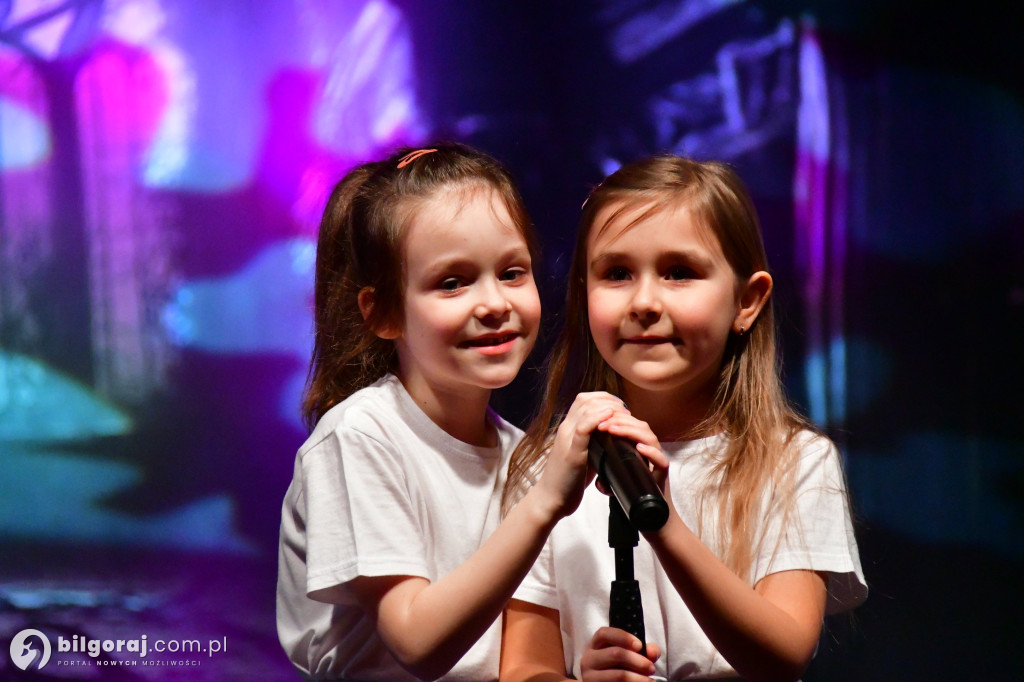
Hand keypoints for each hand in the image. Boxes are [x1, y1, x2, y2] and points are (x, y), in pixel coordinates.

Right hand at [533, 392, 629, 519]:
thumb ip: (594, 442)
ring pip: (585, 409)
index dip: (604, 398)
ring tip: (622, 415)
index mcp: (569, 429)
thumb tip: (614, 437)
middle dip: (609, 400)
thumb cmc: (569, 479)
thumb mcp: (584, 454)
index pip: (584, 400)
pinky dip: (597, 419)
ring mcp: (567, 439)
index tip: (620, 408)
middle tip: (625, 412)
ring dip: (607, 407)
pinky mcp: (572, 453)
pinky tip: (609, 417)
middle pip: (585, 399)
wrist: (551, 498)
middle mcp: (566, 429)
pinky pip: (583, 428)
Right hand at [580, 627, 660, 680]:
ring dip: (639, 678)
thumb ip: (642, 650)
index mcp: (595, 645)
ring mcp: (590, 677)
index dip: (623, 637)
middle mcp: (588, 659)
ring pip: (619, 675)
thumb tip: (653, 652)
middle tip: (651, 668)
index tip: (640, 645)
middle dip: (638, 661)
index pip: (604, 634)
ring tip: (650, 681)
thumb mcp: (626, 655)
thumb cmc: (617, 667)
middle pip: (615, 654)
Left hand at [588, 412, 667, 504]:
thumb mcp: (614, 481)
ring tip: (613, 430)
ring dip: (631, 431)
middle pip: (640, 427)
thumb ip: (607, 476)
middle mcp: (649, 452)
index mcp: (637, 449)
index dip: (616, 419)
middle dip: (621, 421)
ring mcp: (657, 462)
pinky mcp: (663, 475)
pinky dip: (651, 453)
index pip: (630, 425)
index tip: (599, 420)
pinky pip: (661, 461)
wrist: (649, 518)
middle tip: (603, 423)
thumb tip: (597, 481)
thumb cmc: (632, 496)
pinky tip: (639, 448)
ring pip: (650, 438)